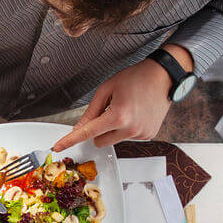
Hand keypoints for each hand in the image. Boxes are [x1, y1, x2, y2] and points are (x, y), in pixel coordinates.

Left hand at [51, 48, 187, 151]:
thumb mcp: (107, 89)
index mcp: (118, 116)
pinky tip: (135, 113)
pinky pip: (127, 137)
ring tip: (126, 108)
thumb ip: (91, 111)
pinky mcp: (149, 135)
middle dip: (98, 130)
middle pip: (99, 140)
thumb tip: (79, 128)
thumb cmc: (137, 77)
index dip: (70, 140)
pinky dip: (126, 128)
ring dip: (113, 128)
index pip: (87, 132)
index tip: (58, 146)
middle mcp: (131, 128)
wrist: (164, 76)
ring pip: (113, 139)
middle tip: (107, 111)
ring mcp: (141, 134)